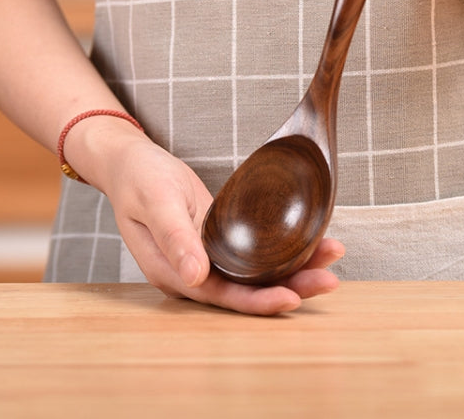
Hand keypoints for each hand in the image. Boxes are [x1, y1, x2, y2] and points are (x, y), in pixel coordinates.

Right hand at [66, 119, 344, 314]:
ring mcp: (208, 256)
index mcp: (174, 273)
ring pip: (256, 271)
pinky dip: (281, 248)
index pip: (223, 296)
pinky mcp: (219, 239)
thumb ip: (175, 238)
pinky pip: (254, 251)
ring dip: (294, 266)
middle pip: (248, 289)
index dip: (258, 301)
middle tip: (330, 278)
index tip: (293, 297)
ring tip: (331, 256)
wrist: (132, 162)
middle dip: (291, 285)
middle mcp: (196, 272)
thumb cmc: (139, 179)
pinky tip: (307, 241)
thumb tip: (197, 276)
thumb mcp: (155, 202)